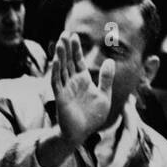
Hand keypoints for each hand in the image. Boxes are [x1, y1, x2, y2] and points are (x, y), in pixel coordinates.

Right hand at [51, 33, 113, 147]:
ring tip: (60, 42)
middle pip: (68, 61)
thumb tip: (110, 61)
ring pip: (61, 69)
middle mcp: (72, 82)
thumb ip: (106, 79)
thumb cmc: (92, 116)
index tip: (74, 36)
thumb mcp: (104, 95)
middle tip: (65, 32)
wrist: (82, 133)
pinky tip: (56, 60)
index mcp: (83, 80)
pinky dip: (56, 71)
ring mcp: (65, 89)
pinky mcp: (60, 97)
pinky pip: (56, 82)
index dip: (75, 49)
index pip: (77, 61)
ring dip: (60, 56)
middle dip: (66, 47)